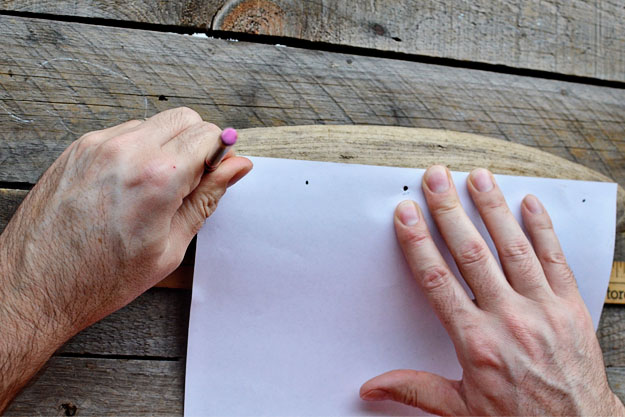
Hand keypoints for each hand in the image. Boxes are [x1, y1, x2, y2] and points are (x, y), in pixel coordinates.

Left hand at [0, 107, 251, 409]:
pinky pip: (122, 133)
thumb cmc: (100, 279)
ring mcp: (96, 145)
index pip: (209, 134)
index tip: (215, 174)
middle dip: (197, 143)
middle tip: (189, 182)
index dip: (219, 155)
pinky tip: (128, 186)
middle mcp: (126, 150)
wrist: (34, 289)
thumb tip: (237, 167)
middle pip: (184, 117)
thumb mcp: (171, 246)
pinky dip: (136, 151)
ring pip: (153, 123)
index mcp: (157, 177)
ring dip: (165, 146)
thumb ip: (207, 197)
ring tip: (154, 190)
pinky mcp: (77, 149)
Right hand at [359, 166, 623, 415]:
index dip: (419, 243)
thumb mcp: (460, 410)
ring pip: (513, 248)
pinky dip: (543, 229)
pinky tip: (530, 203)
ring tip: (479, 178)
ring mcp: (543, 309)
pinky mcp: (570, 307)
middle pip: (472, 253)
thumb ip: (415, 390)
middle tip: (436, 179)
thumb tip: (372, 387)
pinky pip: (556, 260)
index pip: (438, 281)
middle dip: (450, 211)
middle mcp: (509, 318)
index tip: (407, 215)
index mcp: (477, 342)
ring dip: (493, 209)